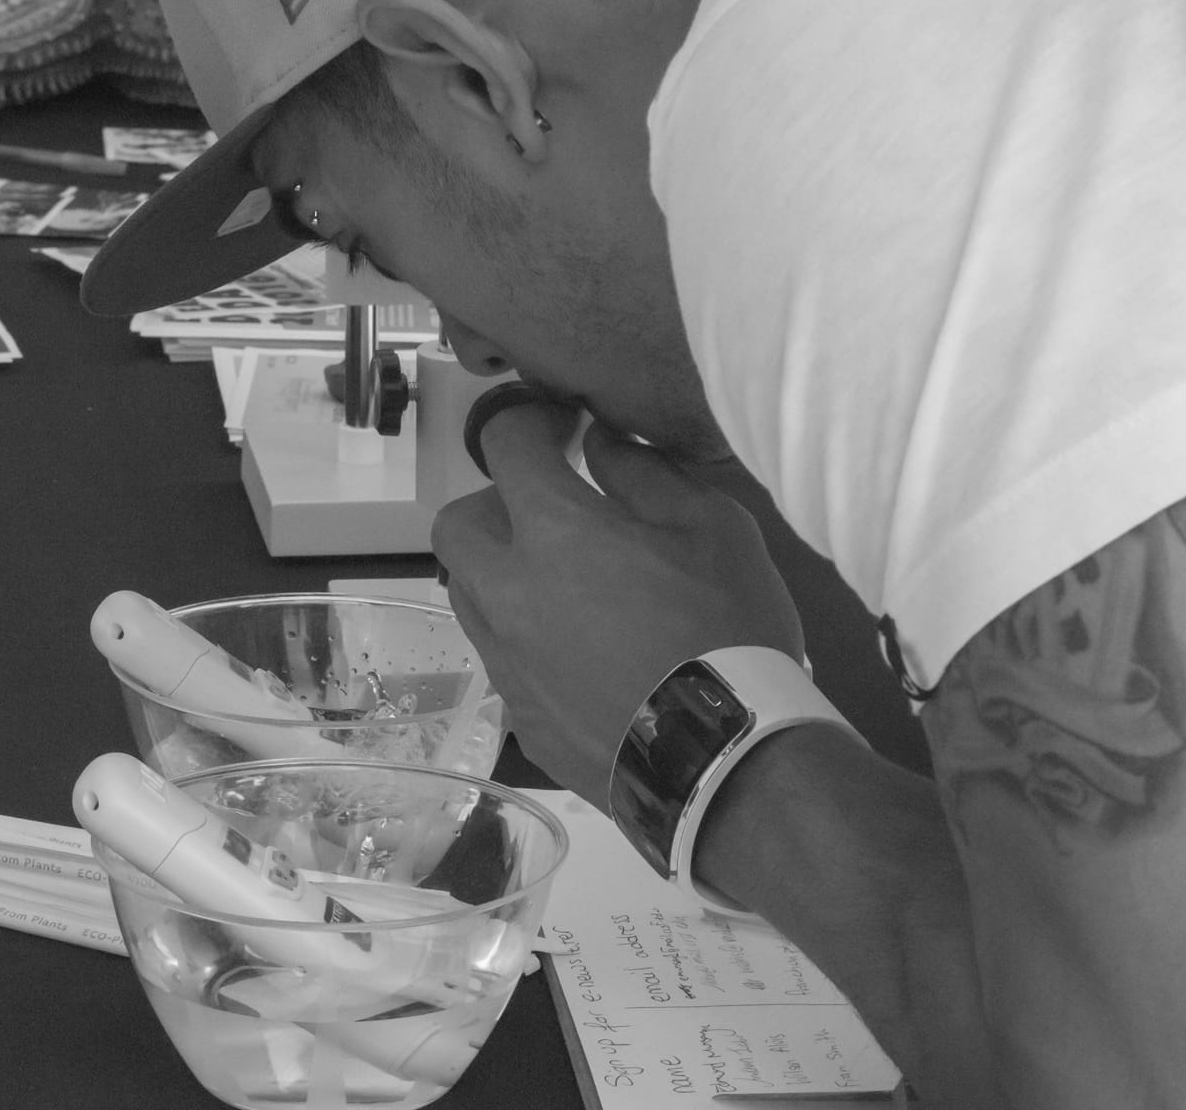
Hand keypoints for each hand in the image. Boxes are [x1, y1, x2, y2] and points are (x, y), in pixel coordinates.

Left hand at [431, 401, 805, 808]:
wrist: (728, 763)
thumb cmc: (729, 630)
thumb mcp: (713, 526)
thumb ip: (644, 474)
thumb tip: (600, 446)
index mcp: (553, 533)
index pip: (507, 446)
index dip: (532, 422)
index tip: (562, 429)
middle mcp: (508, 594)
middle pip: (456, 526)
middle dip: (495, 504)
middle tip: (552, 511)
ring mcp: (507, 664)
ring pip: (470, 596)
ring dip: (502, 574)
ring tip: (568, 585)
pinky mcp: (522, 721)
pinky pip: (504, 660)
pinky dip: (528, 641)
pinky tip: (585, 655)